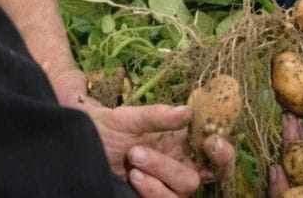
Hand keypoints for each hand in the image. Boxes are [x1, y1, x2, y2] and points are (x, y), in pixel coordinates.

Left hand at [89, 103, 234, 196]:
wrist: (80, 144)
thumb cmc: (107, 128)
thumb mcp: (129, 117)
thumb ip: (158, 116)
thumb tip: (188, 112)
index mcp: (182, 144)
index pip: (216, 155)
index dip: (223, 152)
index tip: (211, 140)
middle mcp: (178, 166)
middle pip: (200, 177)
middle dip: (176, 165)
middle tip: (152, 149)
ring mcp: (164, 186)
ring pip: (182, 190)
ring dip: (159, 172)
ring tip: (134, 157)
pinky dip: (150, 189)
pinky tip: (133, 175)